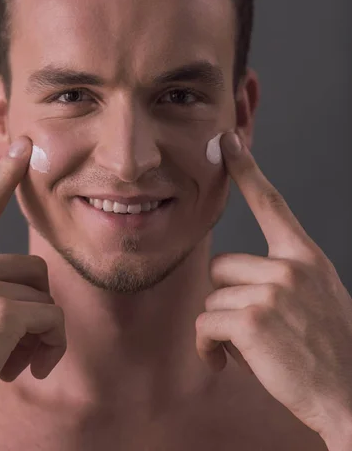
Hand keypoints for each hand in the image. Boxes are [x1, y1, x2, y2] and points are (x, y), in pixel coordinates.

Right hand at [0, 136, 65, 437]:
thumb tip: (31, 278)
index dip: (4, 175)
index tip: (22, 146)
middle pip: (35, 269)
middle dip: (36, 307)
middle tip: (20, 342)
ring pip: (45, 296)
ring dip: (42, 331)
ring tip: (18, 358)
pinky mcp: (0, 313)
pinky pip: (52, 318)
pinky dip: (51, 344)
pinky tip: (28, 366)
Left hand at [195, 131, 351, 442]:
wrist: (351, 397)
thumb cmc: (330, 351)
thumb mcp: (317, 297)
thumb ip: (282, 276)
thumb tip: (234, 276)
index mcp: (305, 258)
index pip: (272, 204)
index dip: (247, 171)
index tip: (228, 142)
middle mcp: (289, 267)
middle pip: (221, 266)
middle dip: (225, 298)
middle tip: (247, 328)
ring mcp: (271, 291)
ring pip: (211, 297)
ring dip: (218, 326)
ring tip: (245, 350)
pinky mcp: (251, 319)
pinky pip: (204, 322)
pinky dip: (207, 345)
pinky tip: (224, 360)